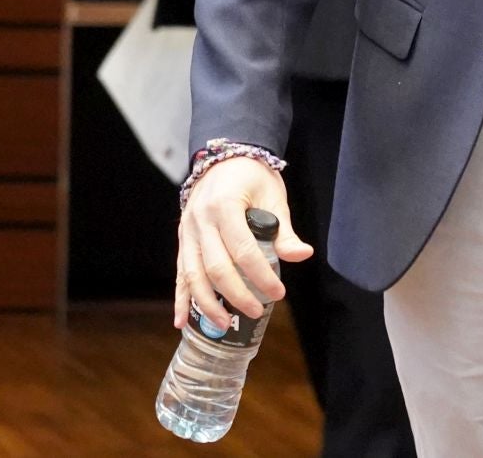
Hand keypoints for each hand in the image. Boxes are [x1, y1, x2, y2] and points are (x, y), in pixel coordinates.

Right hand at [174, 157, 313, 331]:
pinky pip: (179, 273)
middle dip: (236, 295)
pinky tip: (181, 321)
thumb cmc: (251, 176)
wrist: (224, 156)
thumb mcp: (273, 196)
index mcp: (225, 206)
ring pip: (193, 274)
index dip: (261, 275)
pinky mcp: (182, 240)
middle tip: (256, 311)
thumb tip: (302, 255)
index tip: (278, 292)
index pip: (244, 250)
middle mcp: (201, 220)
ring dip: (207, 304)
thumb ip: (284, 230)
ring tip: (223, 325)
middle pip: (216, 267)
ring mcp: (187, 231)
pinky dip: (181, 299)